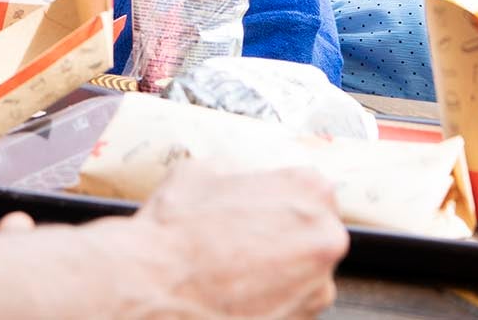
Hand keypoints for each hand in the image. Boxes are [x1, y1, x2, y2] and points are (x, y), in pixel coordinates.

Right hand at [129, 161, 345, 316]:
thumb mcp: (204, 170)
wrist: (152, 285)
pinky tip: (237, 293)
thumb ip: (239, 171)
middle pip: (312, 233)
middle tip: (243, 243)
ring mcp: (317, 286)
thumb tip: (241, 177)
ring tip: (235, 270)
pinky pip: (291, 306)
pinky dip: (271, 302)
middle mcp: (324, 237)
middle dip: (283, 238)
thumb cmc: (176, 230)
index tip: (258, 212)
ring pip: (305, 274)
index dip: (277, 202)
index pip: (309, 190)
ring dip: (279, 272)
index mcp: (309, 189)